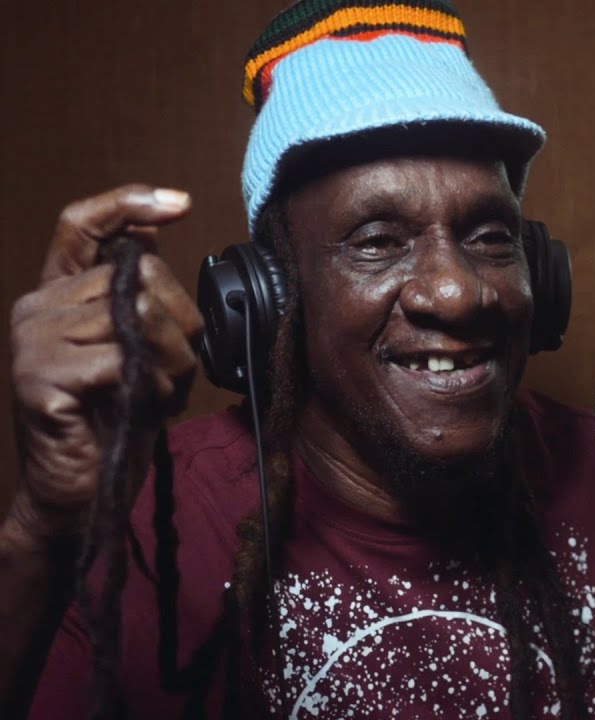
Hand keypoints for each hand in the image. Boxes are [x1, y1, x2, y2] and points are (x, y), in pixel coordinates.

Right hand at [9, 185, 202, 540]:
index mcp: (59, 294)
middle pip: (139, 275)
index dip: (128, 203)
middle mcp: (36, 307)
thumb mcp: (139, 350)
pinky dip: (151, 385)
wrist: (83, 490)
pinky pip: (123, 358)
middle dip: (181, 322)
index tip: (178, 203)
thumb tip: (153, 238)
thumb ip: (139, 299)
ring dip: (173, 360)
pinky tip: (141, 404)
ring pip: (138, 315)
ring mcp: (32, 339)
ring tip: (161, 390)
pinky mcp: (40, 376)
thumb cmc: (116, 419)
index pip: (81, 224)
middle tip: (178, 367)